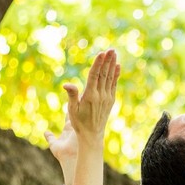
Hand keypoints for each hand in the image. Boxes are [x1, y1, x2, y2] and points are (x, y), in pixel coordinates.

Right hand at [47, 49, 118, 168]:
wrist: (92, 135)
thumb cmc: (79, 122)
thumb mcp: (72, 110)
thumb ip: (72, 95)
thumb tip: (66, 85)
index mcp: (90, 96)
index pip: (94, 76)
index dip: (98, 64)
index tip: (102, 53)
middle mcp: (100, 95)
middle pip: (104, 74)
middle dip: (107, 61)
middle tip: (111, 49)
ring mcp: (107, 97)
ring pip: (110, 78)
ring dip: (112, 65)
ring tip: (114, 53)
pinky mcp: (110, 100)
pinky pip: (113, 84)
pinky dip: (116, 75)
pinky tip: (117, 66)